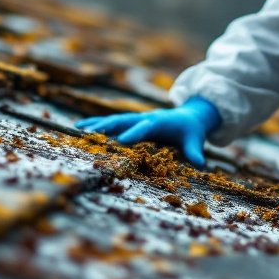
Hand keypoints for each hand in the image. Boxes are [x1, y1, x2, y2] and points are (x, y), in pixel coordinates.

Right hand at [75, 96, 221, 166]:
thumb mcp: (195, 139)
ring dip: (96, 124)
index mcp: (158, 122)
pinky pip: (112, 122)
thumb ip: (195, 151)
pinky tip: (81, 128)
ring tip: (78, 128)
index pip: (144, 127)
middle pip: (123, 120)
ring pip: (114, 120)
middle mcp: (144, 118)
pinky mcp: (131, 122)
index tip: (121, 141)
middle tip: (89, 133)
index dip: (134, 133)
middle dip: (106, 126)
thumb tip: (200, 163)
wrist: (188, 115)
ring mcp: (136, 118)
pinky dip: (97, 124)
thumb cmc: (190, 130)